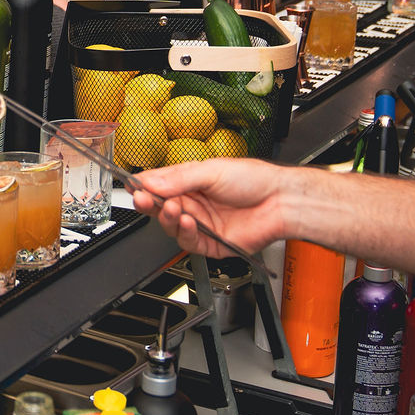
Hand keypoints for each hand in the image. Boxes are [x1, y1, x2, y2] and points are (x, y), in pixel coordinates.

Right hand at [128, 157, 290, 257]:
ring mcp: (201, 224)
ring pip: (172, 226)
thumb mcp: (211, 170)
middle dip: (150, 204)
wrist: (280, 202)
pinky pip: (189, 242)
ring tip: (174, 208)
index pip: (159, 185)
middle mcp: (194, 203)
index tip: (133, 187)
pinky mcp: (210, 243)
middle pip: (160, 208)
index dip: (145, 187)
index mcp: (190, 182)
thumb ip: (179, 178)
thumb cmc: (254, 180)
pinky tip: (189, 221)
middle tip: (143, 200)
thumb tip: (151, 180)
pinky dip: (186, 232)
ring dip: (169, 218)